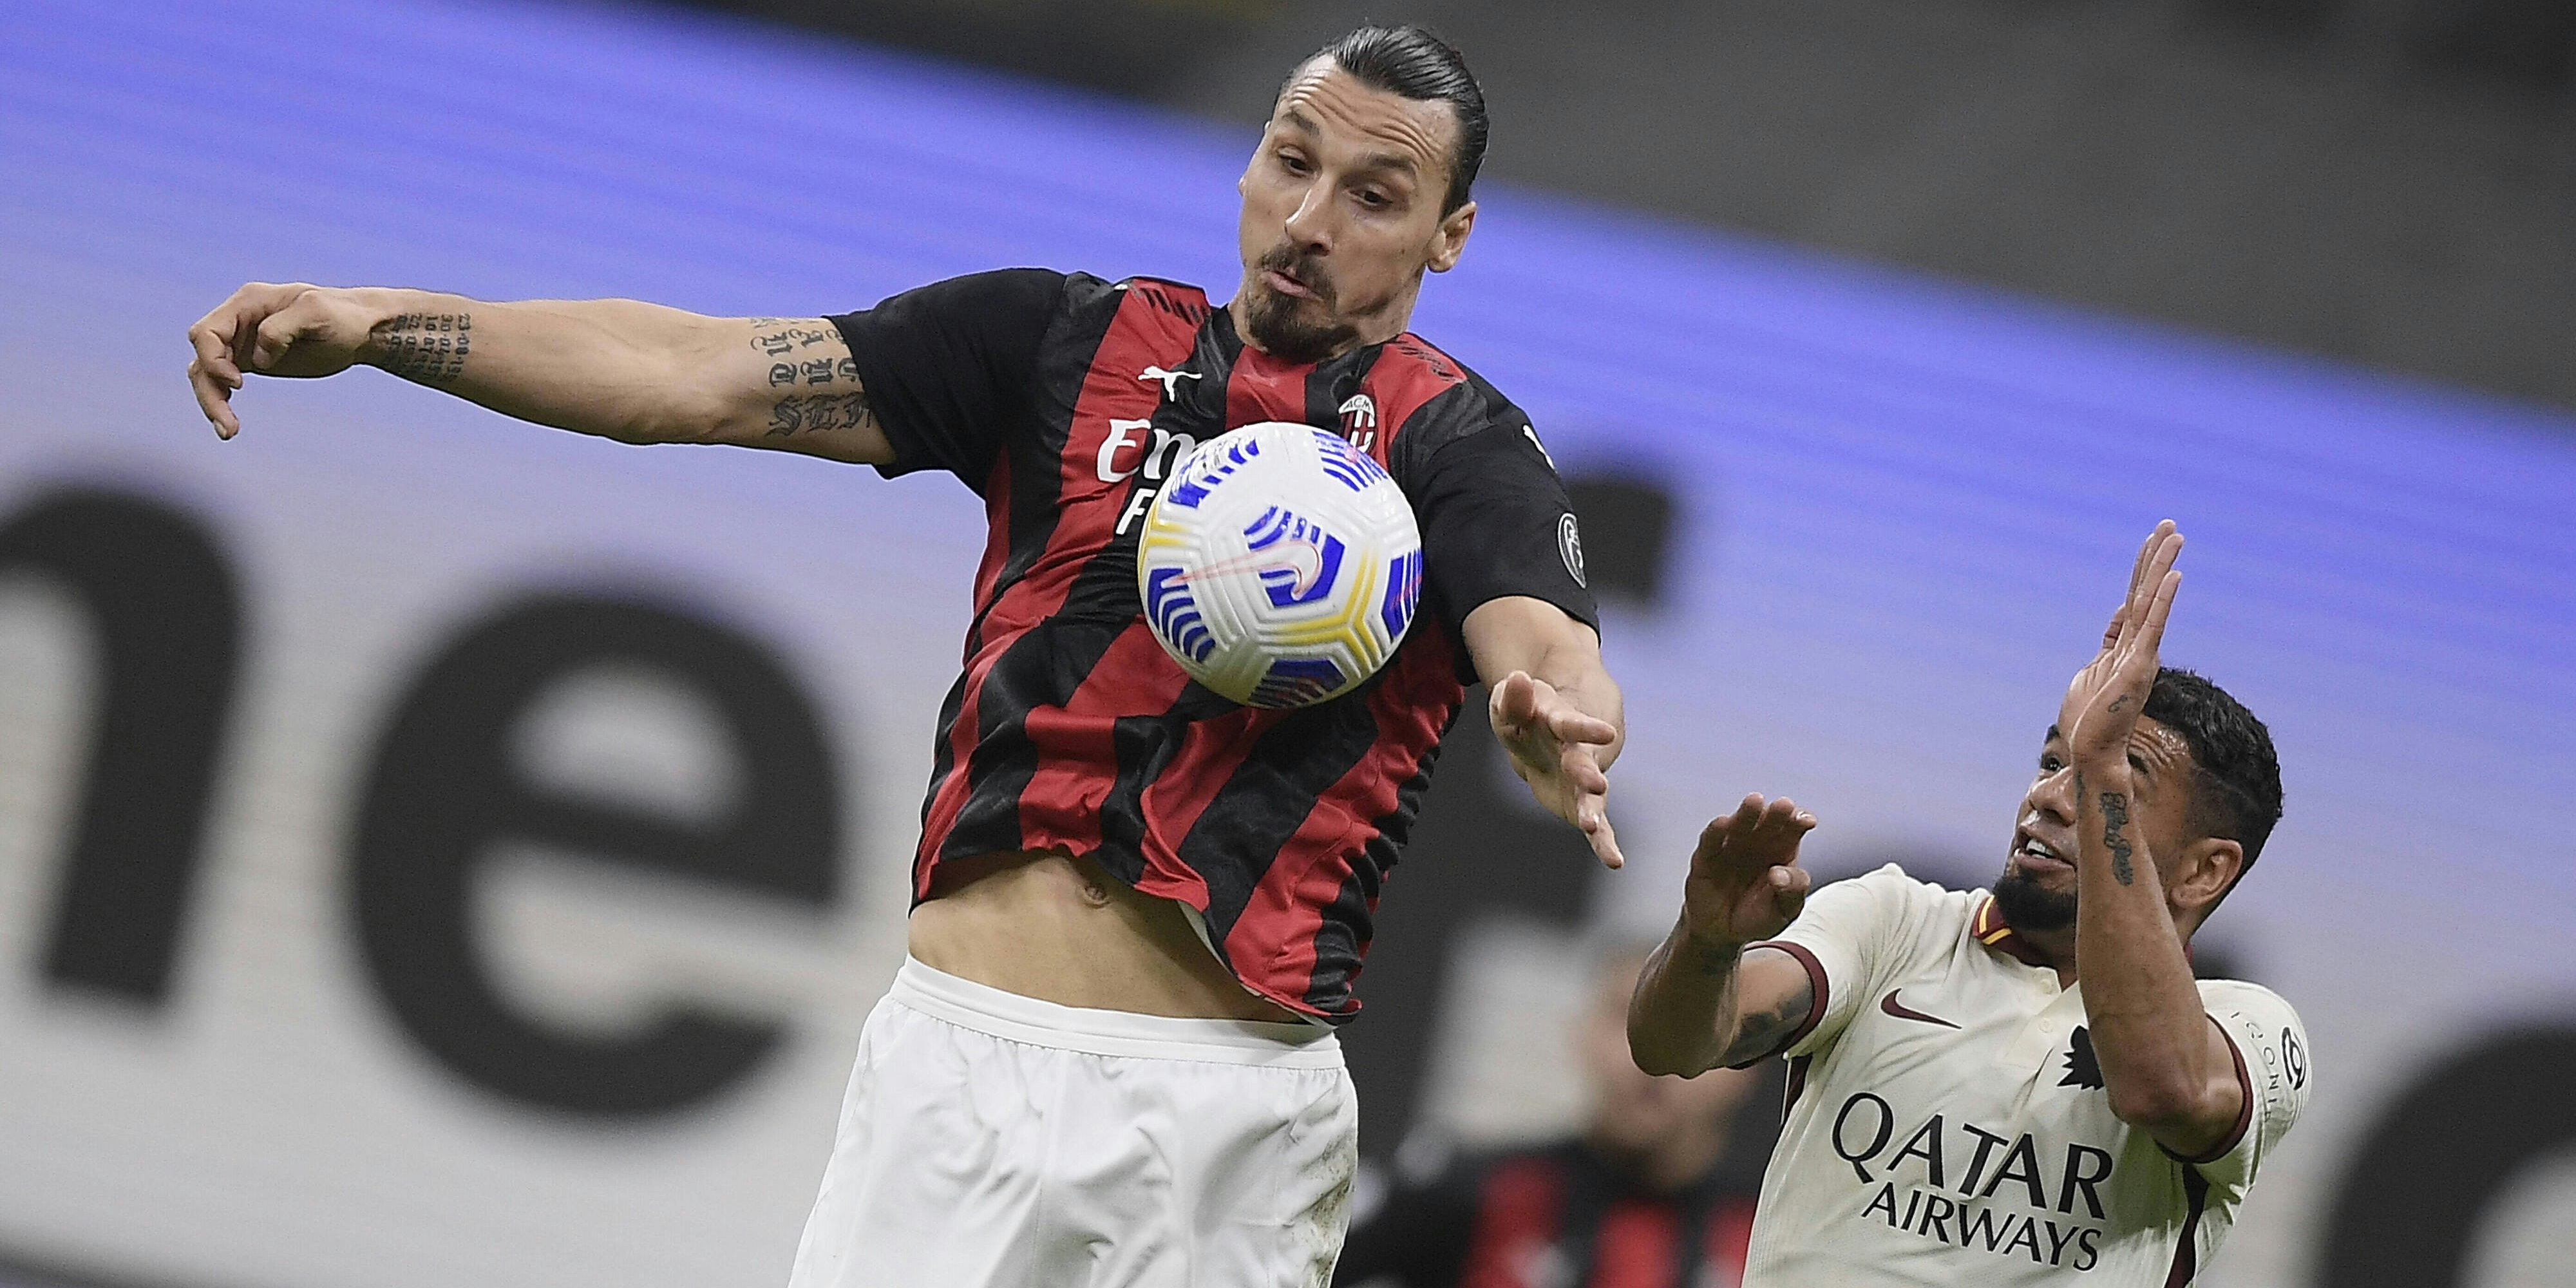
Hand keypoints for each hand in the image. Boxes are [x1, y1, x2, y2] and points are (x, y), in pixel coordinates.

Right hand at [187, 283, 381, 437]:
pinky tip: (230, 426)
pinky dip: (221, 402)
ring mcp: (243, 343)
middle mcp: (238, 322)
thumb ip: (282, 328)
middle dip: (208, 389)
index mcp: (247, 303)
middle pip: (202, 356)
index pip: (207, 332)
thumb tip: (257, 359)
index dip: (213, 359)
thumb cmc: (342, 315)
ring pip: (207, 373)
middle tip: (227, 424)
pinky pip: (222, 383)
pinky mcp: (252, 363)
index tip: (238, 383)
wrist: (361, 330)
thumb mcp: (317, 312)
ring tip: (228, 432)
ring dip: (211, 402)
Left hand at [1489, 669, 1622, 867]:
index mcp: (1559, 723)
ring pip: (1590, 797)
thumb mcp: (1513, 701)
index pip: (1571, 724)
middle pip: (1582, 763)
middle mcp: (1576, 753)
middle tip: (1597, 783)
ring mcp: (1581, 779)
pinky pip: (1595, 824)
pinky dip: (1603, 842)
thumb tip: (1517, 679)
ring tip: (1593, 827)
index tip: (1605, 733)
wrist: (1547, 729)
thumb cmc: (1528, 714)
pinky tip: (1615, 861)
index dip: (1586, 728)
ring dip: (1592, 810)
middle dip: (1587, 773)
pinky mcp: (1580, 802)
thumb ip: (1515, 696)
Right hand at [1681, 793, 1815, 949]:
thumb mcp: (1785, 911)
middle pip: (1768, 822)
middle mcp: (1757, 843)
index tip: (1806, 821)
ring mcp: (1731, 848)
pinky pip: (1710, 841)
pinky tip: (1723, 823)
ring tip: (1755, 802)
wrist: (1723, 934)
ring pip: (1740, 825)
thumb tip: (1778, 874)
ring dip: (1747, 813)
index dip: (1799, 821)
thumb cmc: (1758, 917)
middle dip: (1777, 813)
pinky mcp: (1706, 858)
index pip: (1792, 830)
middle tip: (1784, 806)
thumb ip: (1792, 892)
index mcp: (1781, 851)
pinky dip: (1716, 831)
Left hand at [2060, 521, 2183, 769]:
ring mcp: (2141, 655)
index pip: (2134, 598)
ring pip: (2152, 601)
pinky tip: (2174, 576)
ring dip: (2163, 567)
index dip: (2142, 568)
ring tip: (2175, 536)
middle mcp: (2138, 645)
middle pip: (2146, 592)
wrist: (2094, 752)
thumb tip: (2121, 615)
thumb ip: (2110, 641)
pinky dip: (2164, 601)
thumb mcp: (2094, 669)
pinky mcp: (2140, 667)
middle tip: (2170, 524)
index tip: (2153, 539)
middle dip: (2157, 557)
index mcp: (2125, 645)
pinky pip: (2154, 626)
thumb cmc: (2091, 719)